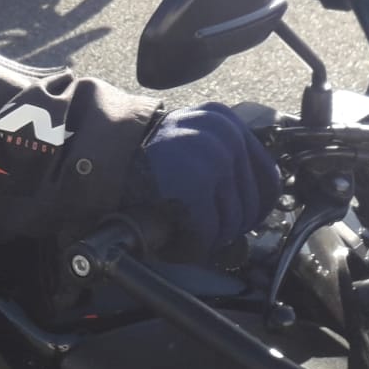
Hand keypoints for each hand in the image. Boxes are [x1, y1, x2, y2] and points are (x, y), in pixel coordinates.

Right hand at [128, 103, 279, 254]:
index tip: (233, 222)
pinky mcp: (196, 184)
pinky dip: (191, 246)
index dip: (252, 209)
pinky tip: (173, 242)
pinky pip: (208, 233)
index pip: (268, 179)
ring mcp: (213, 158)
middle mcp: (225, 135)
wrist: (99, 159)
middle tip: (199, 232)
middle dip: (226, 227)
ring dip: (207, 239)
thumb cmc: (145, 161)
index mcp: (227, 122)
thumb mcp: (192, 141)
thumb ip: (224, 160)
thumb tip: (256, 206)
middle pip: (252, 205)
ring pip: (232, 222)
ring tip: (181, 233)